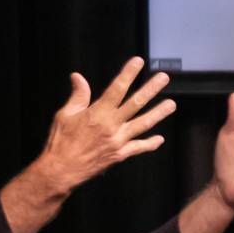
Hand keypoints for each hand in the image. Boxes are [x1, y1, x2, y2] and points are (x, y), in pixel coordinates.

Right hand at [33, 57, 175, 195]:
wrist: (61, 170)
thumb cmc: (61, 141)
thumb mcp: (65, 115)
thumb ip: (78, 96)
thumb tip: (78, 77)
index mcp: (98, 113)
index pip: (117, 88)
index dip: (129, 73)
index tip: (138, 62)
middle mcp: (112, 126)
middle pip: (136, 103)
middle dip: (151, 89)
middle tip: (164, 78)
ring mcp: (118, 141)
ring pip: (143, 124)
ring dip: (158, 113)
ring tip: (171, 104)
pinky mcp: (119, 155)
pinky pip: (138, 148)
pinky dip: (150, 144)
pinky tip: (159, 139)